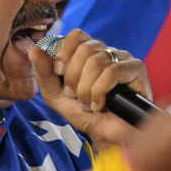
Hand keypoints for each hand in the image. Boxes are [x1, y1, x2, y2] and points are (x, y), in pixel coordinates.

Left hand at [29, 29, 151, 148]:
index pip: (77, 35)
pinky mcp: (137, 70)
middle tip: (75, 96)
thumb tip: (34, 50)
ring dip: (86, 89)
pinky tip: (100, 105)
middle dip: (74, 77)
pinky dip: (100, 92)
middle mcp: (108, 52)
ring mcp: (124, 59)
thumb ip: (45, 73)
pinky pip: (112, 72)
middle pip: (86, 49)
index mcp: (90, 52)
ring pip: (97, 62)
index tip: (59, 74)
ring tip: (88, 104)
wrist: (104, 135)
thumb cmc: (84, 114)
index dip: (65, 53)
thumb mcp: (57, 95)